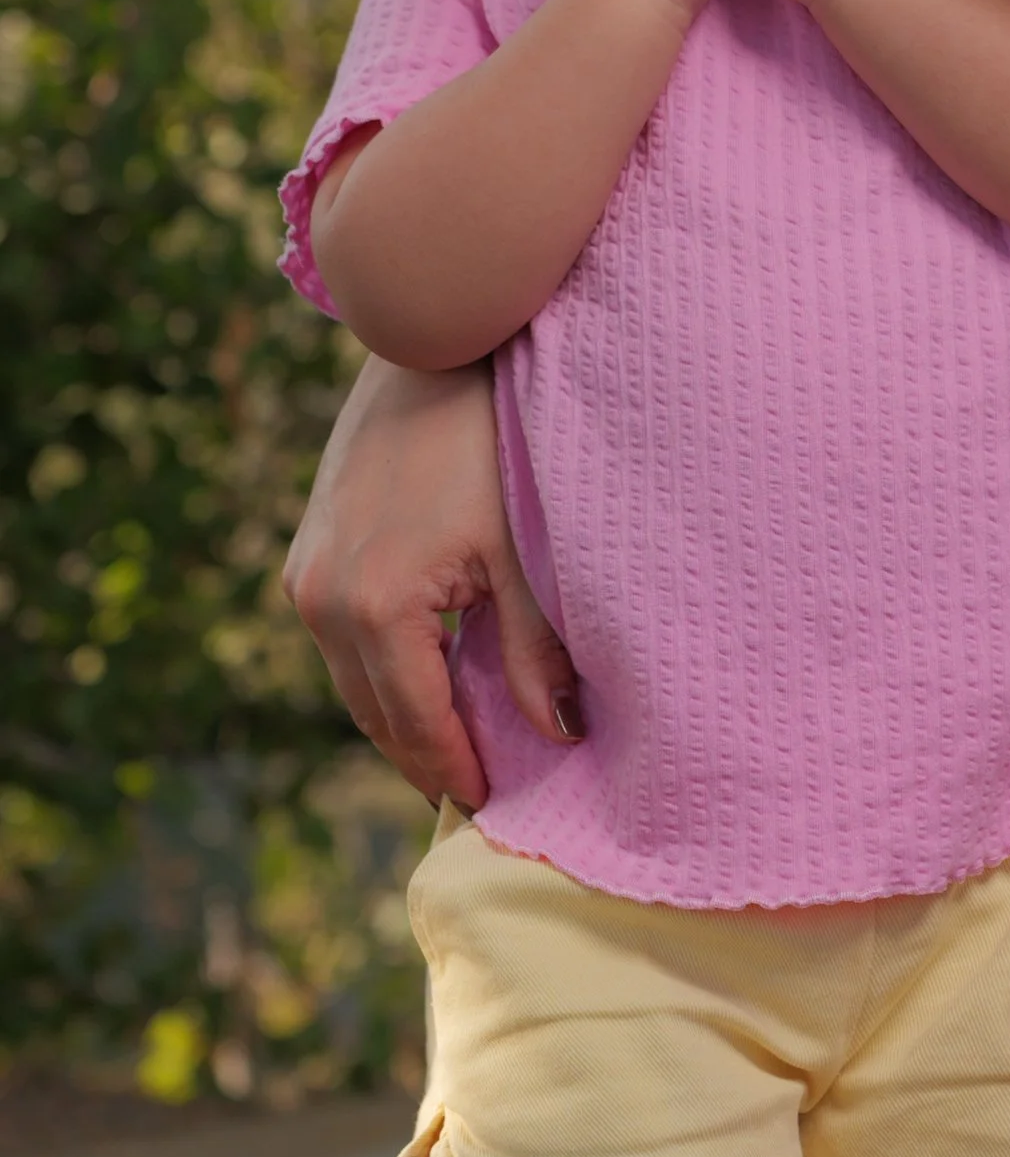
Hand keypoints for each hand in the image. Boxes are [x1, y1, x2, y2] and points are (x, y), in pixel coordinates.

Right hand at [284, 356, 581, 807]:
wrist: (432, 354)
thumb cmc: (490, 445)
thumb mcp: (523, 553)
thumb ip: (534, 651)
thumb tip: (557, 734)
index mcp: (378, 609)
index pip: (418, 723)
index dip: (455, 769)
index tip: (491, 802)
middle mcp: (322, 601)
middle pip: (375, 713)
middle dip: (424, 755)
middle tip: (476, 788)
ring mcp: (306, 576)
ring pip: (352, 680)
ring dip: (399, 715)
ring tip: (454, 745)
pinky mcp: (306, 553)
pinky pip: (340, 639)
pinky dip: (379, 669)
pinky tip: (425, 675)